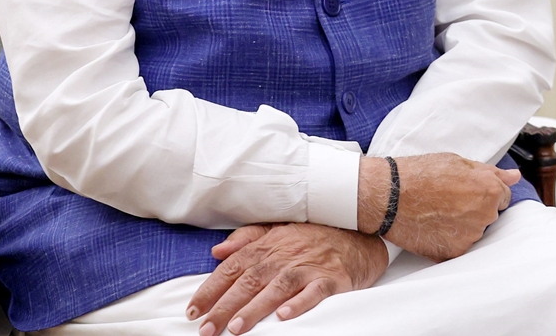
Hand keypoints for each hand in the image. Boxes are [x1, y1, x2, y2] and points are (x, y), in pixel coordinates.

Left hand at [187, 223, 388, 334]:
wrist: (362, 231)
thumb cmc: (318, 235)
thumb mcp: (281, 230)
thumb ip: (248, 239)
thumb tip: (218, 252)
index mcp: (270, 245)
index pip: (233, 267)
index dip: (211, 289)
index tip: (193, 309)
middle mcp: (286, 255)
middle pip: (250, 281)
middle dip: (225, 306)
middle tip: (206, 329)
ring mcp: (310, 266)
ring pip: (278, 287)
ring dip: (256, 308)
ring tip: (236, 328)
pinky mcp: (333, 278)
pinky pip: (315, 291)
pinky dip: (300, 303)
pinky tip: (285, 316)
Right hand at [358, 153, 518, 260]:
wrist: (388, 195)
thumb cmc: (421, 174)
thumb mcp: (458, 163)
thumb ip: (491, 173)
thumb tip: (514, 177)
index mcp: (490, 190)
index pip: (502, 197)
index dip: (483, 193)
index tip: (466, 193)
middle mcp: (485, 215)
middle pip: (488, 215)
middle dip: (474, 209)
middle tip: (447, 201)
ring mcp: (469, 236)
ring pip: (473, 232)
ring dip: (461, 226)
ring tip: (436, 213)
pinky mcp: (452, 252)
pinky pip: (457, 247)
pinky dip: (447, 240)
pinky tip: (432, 227)